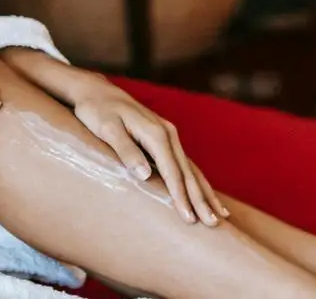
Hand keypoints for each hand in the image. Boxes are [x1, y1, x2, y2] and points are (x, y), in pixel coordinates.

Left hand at [73, 81, 229, 225]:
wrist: (95, 90)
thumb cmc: (96, 110)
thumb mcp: (106, 129)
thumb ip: (126, 150)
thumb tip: (145, 175)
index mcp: (155, 133)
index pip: (172, 171)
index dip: (180, 196)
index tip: (189, 218)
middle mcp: (167, 133)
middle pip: (188, 172)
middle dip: (201, 199)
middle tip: (214, 224)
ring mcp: (167, 135)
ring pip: (191, 168)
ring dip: (205, 192)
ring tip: (220, 215)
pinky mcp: (163, 138)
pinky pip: (184, 163)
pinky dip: (196, 180)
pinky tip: (204, 193)